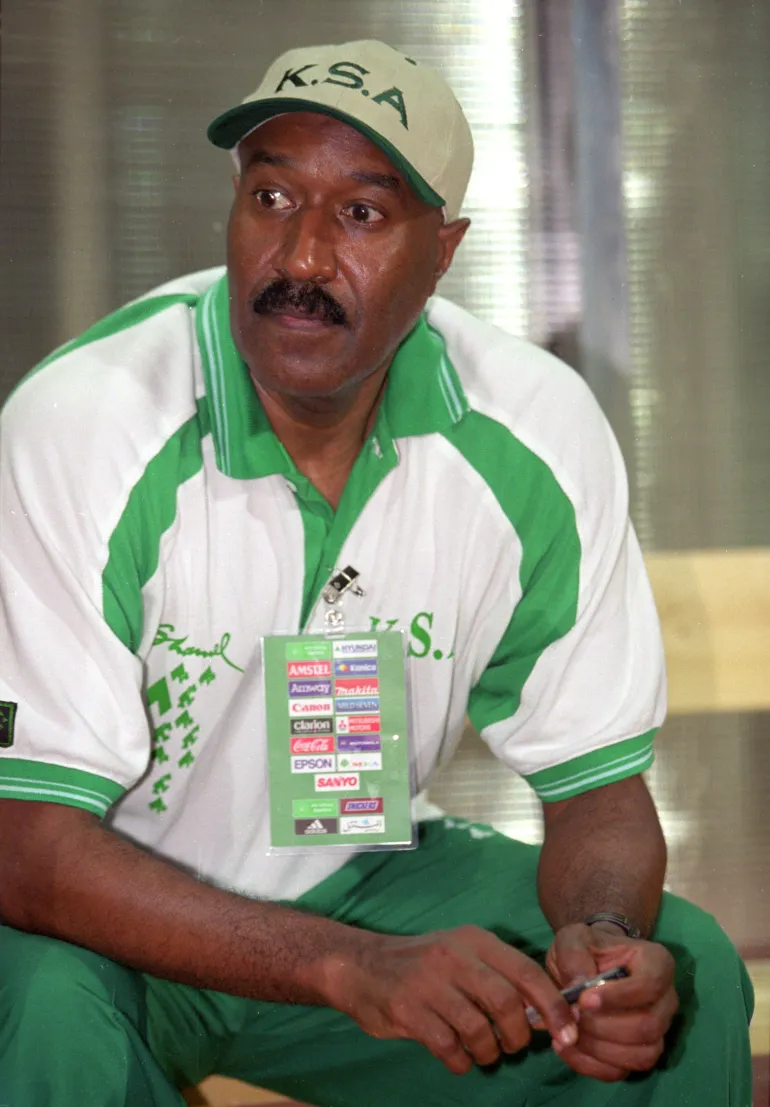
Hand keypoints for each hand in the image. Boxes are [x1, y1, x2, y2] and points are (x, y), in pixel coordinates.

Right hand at [323, 925, 577, 1074]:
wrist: (360, 964)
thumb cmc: (421, 964)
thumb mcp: (461, 953)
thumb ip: (497, 975)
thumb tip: (544, 1012)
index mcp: (474, 940)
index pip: (527, 971)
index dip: (553, 1005)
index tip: (567, 1032)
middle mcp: (454, 955)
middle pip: (507, 1002)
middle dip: (518, 1035)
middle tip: (512, 1045)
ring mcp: (428, 982)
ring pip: (478, 1029)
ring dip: (488, 1052)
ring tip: (482, 1053)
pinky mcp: (407, 1009)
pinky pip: (448, 1047)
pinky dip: (460, 1061)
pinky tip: (457, 1058)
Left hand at [545, 922, 677, 1081]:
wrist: (586, 964)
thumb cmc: (587, 948)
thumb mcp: (574, 938)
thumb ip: (574, 956)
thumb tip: (578, 987)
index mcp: (657, 963)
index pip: (651, 985)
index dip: (619, 997)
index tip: (584, 999)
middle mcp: (666, 1001)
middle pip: (648, 1026)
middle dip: (604, 1027)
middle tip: (571, 1016)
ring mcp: (657, 1031)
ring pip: (641, 1055)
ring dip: (599, 1049)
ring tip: (566, 1033)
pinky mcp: (639, 1054)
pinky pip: (622, 1071)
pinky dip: (592, 1066)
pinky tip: (567, 1048)